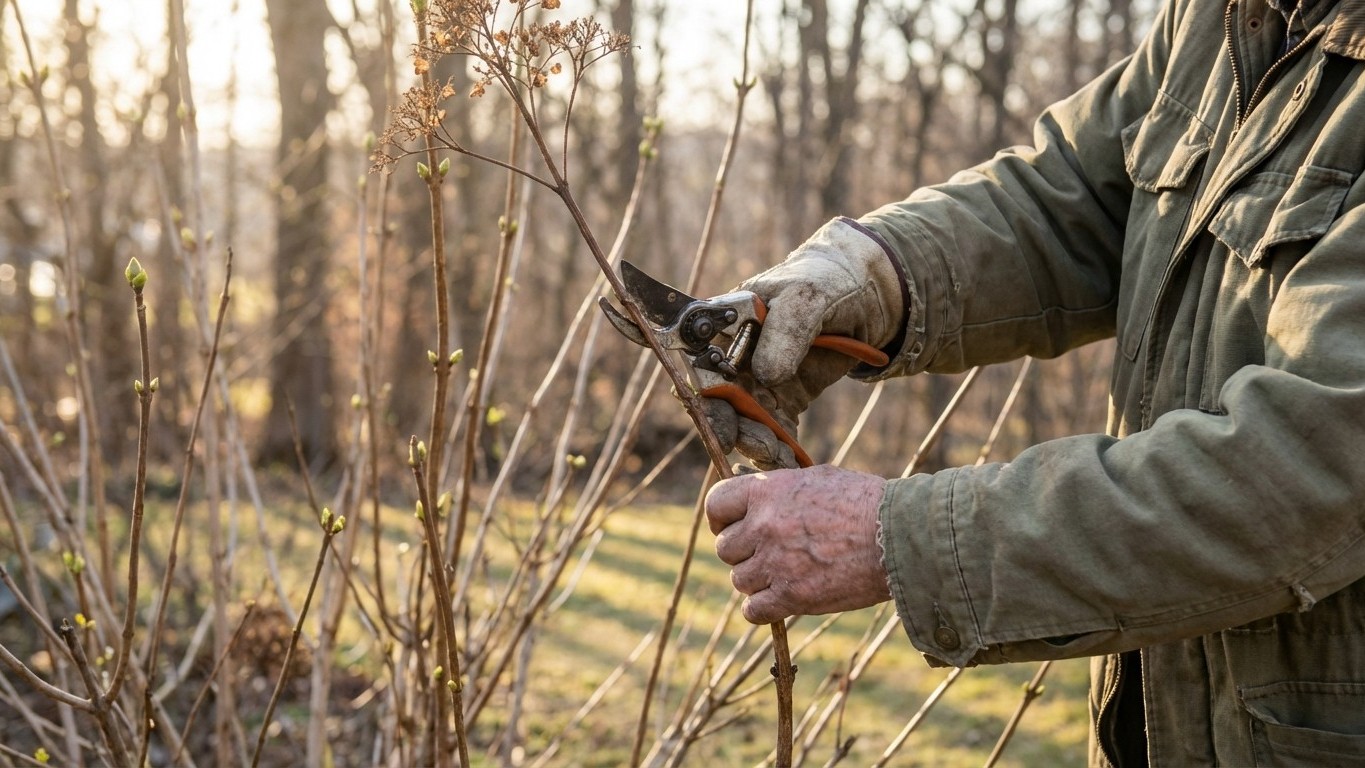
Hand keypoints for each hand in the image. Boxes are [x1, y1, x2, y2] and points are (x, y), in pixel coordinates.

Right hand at [705, 218, 904, 469]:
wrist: (863, 296)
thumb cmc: (825, 283)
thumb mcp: (807, 298)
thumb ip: (785, 331)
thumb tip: (765, 375)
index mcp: (724, 325)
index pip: (697, 360)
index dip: (699, 392)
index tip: (715, 419)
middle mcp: (732, 357)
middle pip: (718, 400)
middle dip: (731, 427)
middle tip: (752, 444)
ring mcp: (757, 381)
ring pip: (744, 421)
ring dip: (756, 443)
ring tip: (777, 457)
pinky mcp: (782, 401)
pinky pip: (773, 431)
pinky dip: (779, 450)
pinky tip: (791, 463)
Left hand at [705, 465, 891, 623]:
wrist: (897, 535)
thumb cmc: (864, 502)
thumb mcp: (817, 478)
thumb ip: (780, 489)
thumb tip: (755, 495)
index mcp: (767, 491)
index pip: (715, 504)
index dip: (720, 518)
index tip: (730, 526)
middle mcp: (763, 525)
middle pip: (725, 548)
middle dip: (743, 552)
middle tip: (768, 553)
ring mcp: (775, 562)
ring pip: (739, 581)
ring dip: (757, 580)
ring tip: (784, 574)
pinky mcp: (792, 596)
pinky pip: (753, 610)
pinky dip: (762, 608)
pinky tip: (780, 600)